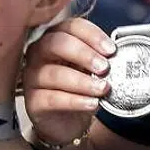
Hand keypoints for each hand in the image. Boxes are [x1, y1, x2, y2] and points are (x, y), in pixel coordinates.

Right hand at [21, 18, 113, 144]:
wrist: (69, 122)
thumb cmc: (79, 89)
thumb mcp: (91, 69)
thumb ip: (100, 58)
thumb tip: (117, 56)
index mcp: (56, 38)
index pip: (72, 26)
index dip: (92, 36)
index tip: (111, 50)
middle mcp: (39, 53)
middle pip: (56, 43)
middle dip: (84, 54)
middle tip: (104, 68)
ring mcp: (32, 77)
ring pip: (55, 74)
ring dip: (83, 82)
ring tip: (102, 89)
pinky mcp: (33, 101)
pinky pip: (53, 99)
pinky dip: (76, 101)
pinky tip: (92, 103)